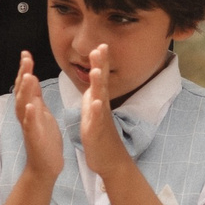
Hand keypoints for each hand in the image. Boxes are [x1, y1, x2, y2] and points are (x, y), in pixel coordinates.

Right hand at [10, 51, 64, 182]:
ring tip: (28, 75)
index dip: (24, 69)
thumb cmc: (45, 138)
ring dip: (25, 90)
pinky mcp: (34, 138)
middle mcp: (26, 114)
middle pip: (21, 91)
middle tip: (26, 57)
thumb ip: (35, 96)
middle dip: (23, 74)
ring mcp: (29, 126)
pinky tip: (31, 106)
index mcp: (30, 107)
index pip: (25, 85)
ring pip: (24, 105)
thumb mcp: (41, 112)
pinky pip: (30, 125)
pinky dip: (30, 115)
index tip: (26, 53)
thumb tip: (31, 77)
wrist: (46, 165)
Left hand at [75, 44, 132, 178]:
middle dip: (101, 65)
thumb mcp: (95, 110)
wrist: (110, 160)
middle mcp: (102, 106)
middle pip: (102, 82)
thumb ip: (95, 94)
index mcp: (98, 100)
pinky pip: (97, 120)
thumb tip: (95, 81)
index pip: (100, 78)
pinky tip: (96, 103)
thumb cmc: (101, 135)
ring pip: (100, 98)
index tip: (100, 44)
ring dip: (99, 85)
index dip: (100, 61)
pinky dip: (96, 111)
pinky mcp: (97, 132)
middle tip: (101, 47)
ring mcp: (101, 118)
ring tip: (97, 71)